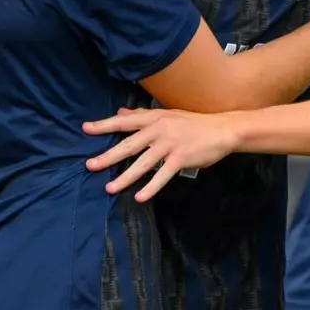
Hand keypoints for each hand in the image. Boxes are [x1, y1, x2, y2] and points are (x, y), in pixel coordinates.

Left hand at [83, 109, 236, 199]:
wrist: (223, 129)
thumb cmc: (194, 123)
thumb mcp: (167, 115)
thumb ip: (143, 115)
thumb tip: (121, 112)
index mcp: (154, 118)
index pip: (124, 122)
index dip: (105, 125)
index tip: (85, 129)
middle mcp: (159, 130)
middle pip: (129, 145)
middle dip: (108, 156)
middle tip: (90, 165)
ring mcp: (170, 145)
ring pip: (142, 163)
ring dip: (125, 177)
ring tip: (110, 188)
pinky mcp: (181, 159)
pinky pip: (162, 175)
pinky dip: (151, 187)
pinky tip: (140, 197)